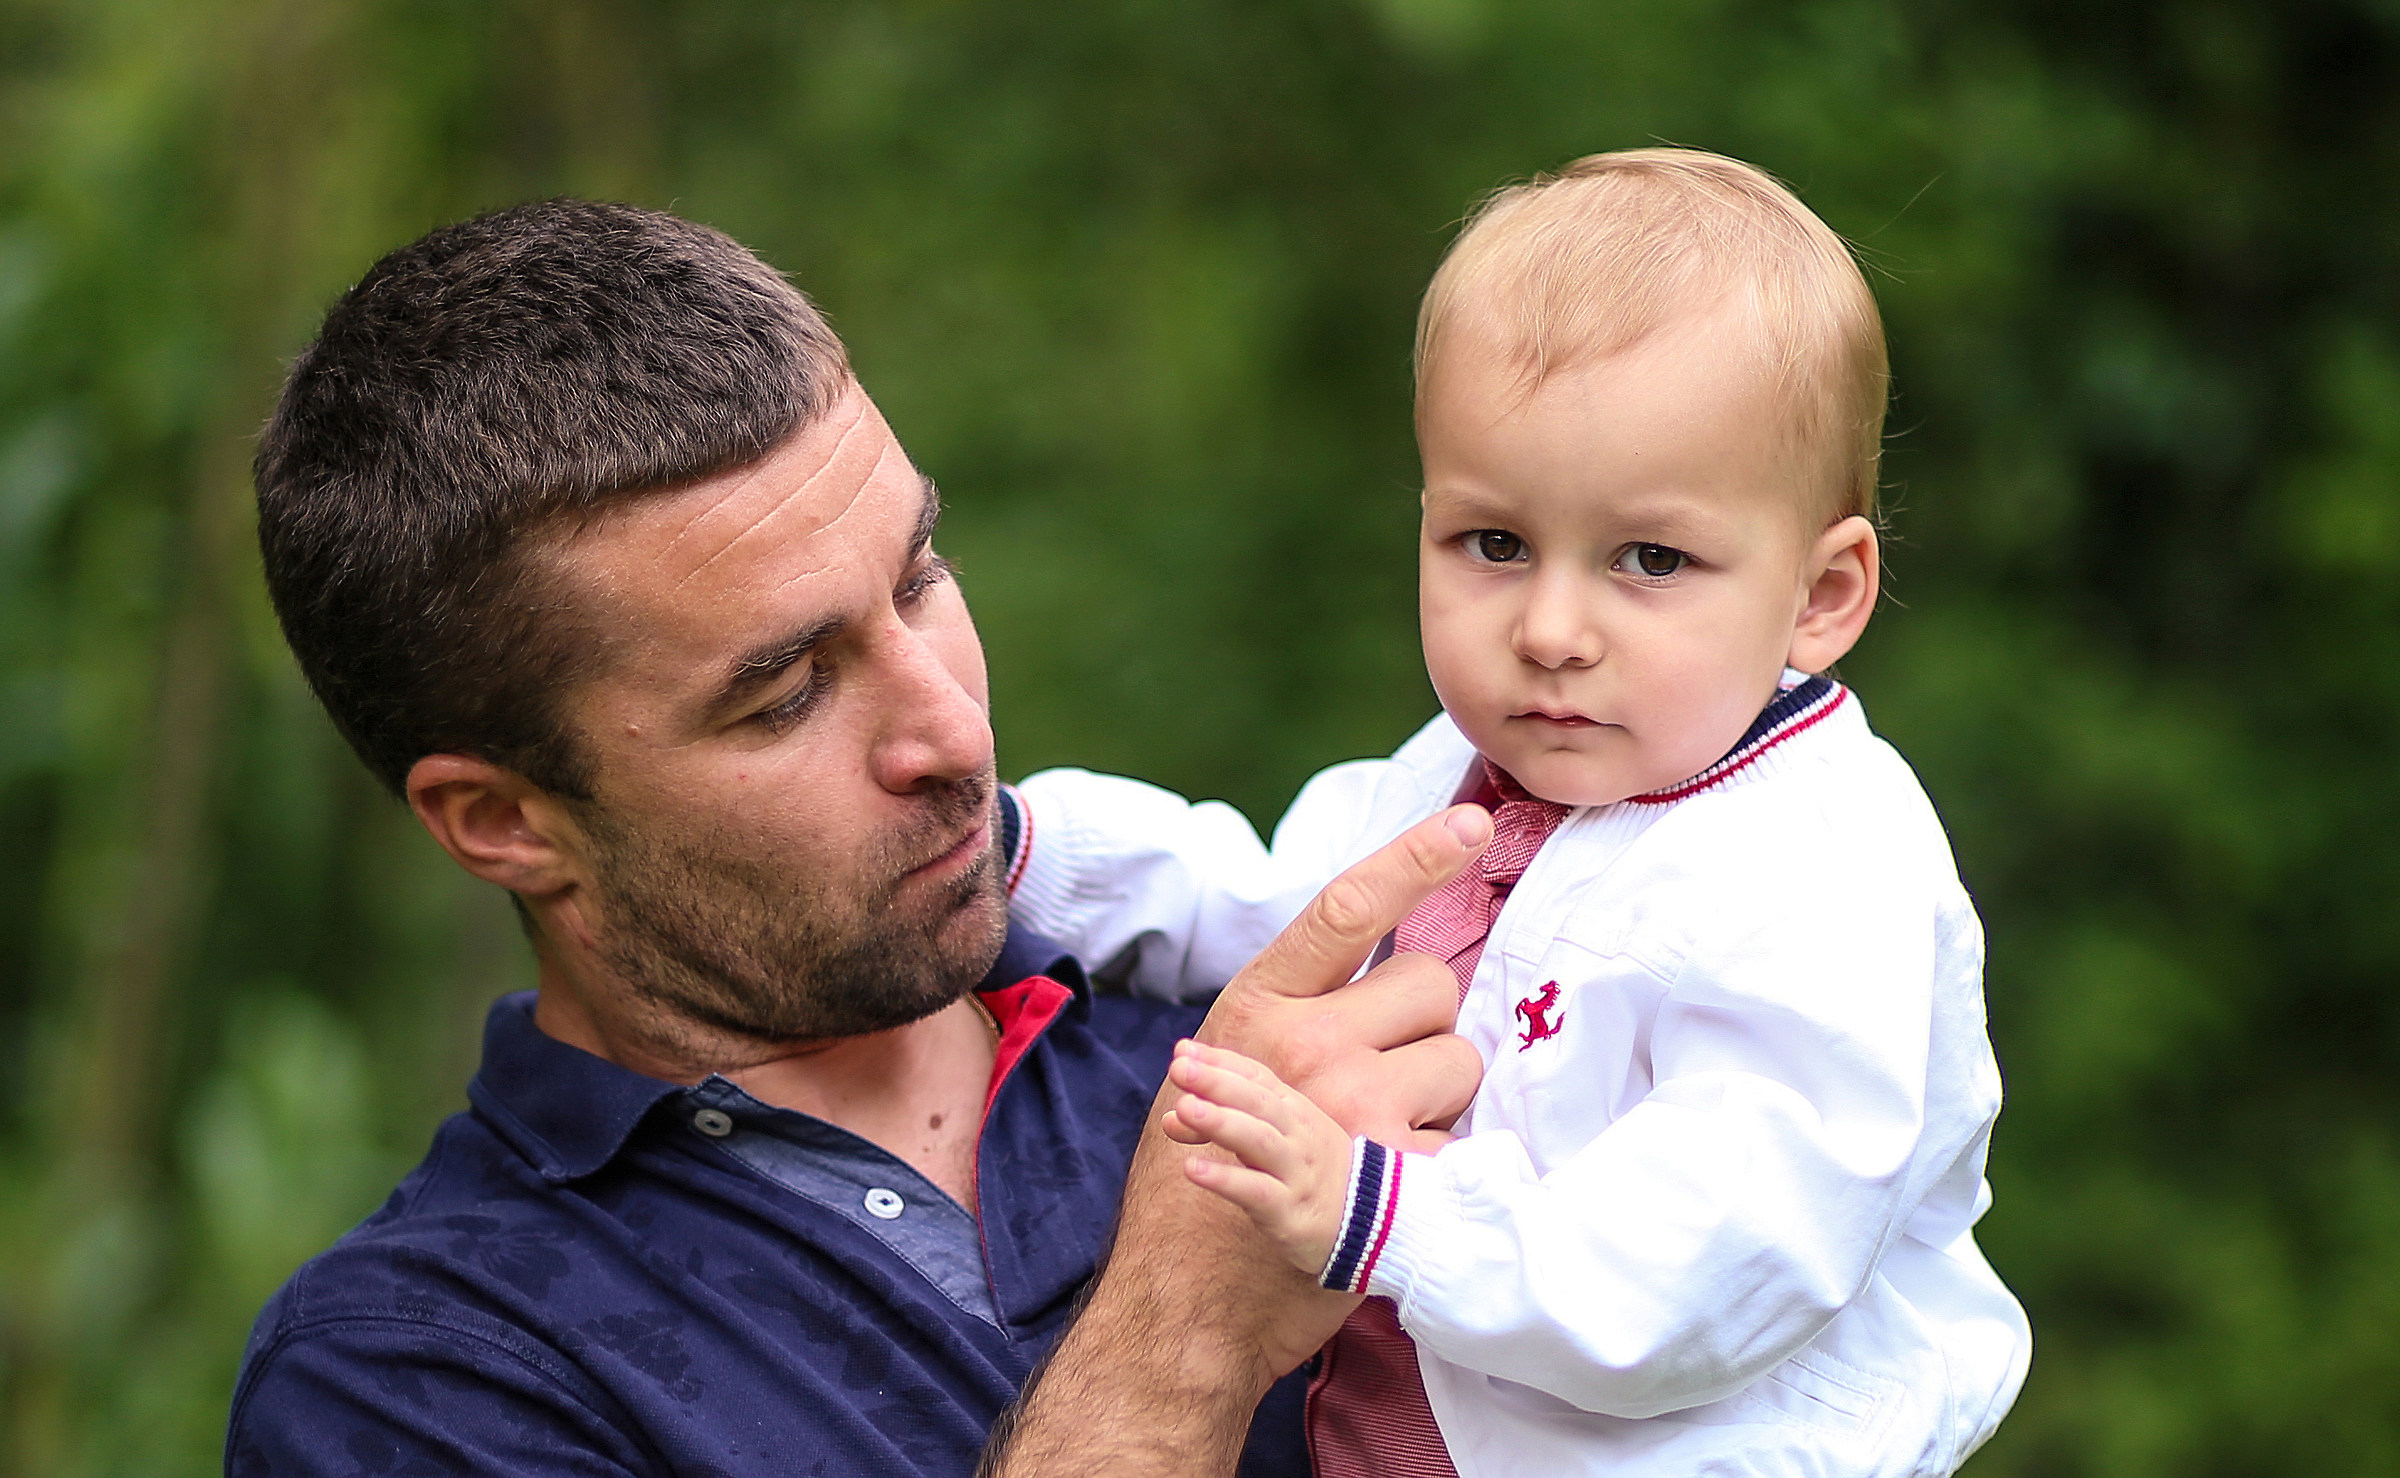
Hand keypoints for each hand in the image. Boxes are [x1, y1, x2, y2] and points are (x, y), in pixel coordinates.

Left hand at [1166, 1040, 1354, 1277]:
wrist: (1375, 1223)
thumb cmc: (1312, 1175)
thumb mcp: (1277, 1141)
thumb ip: (1228, 1121)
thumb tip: (1174, 1112)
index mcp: (1295, 1110)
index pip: (1257, 1077)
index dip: (1220, 1062)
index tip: (1182, 1050)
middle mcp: (1298, 1134)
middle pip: (1257, 1101)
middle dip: (1217, 1081)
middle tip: (1179, 1067)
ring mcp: (1297, 1172)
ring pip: (1258, 1140)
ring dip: (1221, 1122)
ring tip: (1184, 1108)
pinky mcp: (1292, 1211)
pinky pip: (1257, 1191)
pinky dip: (1225, 1178)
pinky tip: (1192, 1168)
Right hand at [1190, 805, 1492, 1152]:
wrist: (1189, 1292)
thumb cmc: (1209, 1166)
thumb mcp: (1226, 1062)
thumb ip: (1298, 1009)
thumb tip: (1391, 968)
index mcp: (1259, 1005)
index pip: (1348, 909)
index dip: (1415, 857)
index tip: (1470, 824)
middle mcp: (1308, 1044)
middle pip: (1431, 984)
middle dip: (1421, 1025)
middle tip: (1378, 1073)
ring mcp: (1356, 1107)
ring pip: (1458, 1060)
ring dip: (1436, 1094)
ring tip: (1377, 1134)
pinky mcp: (1398, 1172)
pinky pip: (1460, 1134)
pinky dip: (1436, 1159)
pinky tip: (1387, 1182)